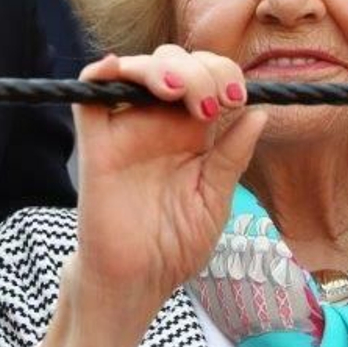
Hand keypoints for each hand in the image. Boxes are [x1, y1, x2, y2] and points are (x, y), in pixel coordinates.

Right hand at [73, 47, 265, 307]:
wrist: (137, 283)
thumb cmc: (174, 247)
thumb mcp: (215, 201)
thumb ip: (231, 156)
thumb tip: (259, 112)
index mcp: (189, 132)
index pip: (205, 78)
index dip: (223, 74)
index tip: (238, 98)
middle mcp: (157, 123)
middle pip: (173, 63)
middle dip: (199, 69)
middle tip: (213, 103)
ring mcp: (125, 130)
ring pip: (135, 69)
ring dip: (159, 67)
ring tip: (178, 91)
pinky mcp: (96, 145)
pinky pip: (88, 97)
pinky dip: (99, 73)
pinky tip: (116, 68)